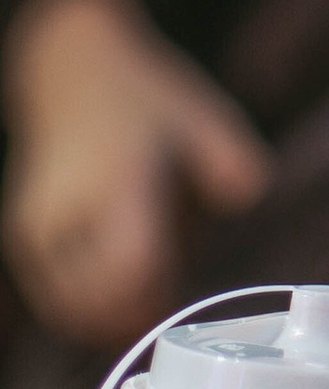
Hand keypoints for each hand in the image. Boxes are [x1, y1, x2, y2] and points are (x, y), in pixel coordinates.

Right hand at [1, 0, 271, 346]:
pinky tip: (115, 289)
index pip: (130, 264)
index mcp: (118, 177)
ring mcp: (38, 224)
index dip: (157, 293)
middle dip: (136, 311)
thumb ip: (230, 157)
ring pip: (70, 307)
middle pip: (98, 298)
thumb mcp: (200, 114)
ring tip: (142, 288)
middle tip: (165, 296)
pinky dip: (83, 309)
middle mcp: (69, 206)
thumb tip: (244, 198)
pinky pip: (52, 297)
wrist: (71, 73)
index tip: (179, 293)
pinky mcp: (24, 235)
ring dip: (109, 316)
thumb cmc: (144, 99)